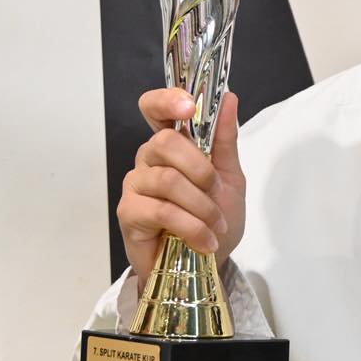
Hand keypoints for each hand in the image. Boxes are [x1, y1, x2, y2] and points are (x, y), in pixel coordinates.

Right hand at [116, 89, 246, 285]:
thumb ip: (225, 140)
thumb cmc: (215, 218)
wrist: (207, 262)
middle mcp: (149, 158)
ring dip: (201, 206)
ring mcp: (136, 184)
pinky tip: (204, 240)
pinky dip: (191, 227)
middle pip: (166, 143)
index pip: (155, 108)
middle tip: (217, 193)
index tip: (188, 107)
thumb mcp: (230, 178)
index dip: (167, 100)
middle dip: (201, 171)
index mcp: (173, 144)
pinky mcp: (129, 212)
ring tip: (215, 225)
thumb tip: (228, 98)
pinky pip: (161, 210)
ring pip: (168, 180)